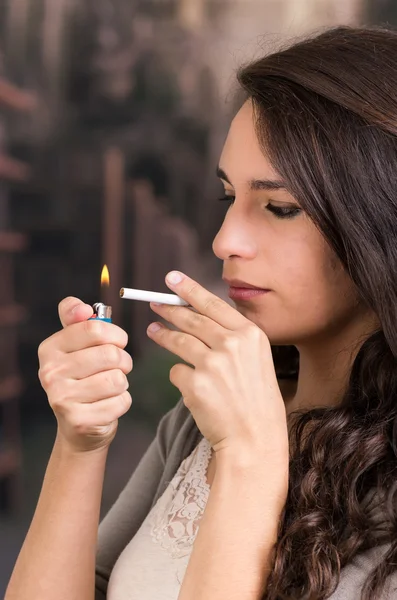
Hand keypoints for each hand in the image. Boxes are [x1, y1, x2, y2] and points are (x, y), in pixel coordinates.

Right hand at [38, 297, 132, 452]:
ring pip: (118, 379)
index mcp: (50, 348)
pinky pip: (121, 401)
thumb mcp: (76, 344)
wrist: (79, 425)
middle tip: (117, 367)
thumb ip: (77, 319)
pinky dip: (122, 402)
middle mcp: (50, 372)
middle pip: (110, 354)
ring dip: (122, 382)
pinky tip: (108, 404)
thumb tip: (82, 308)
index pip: (94, 328)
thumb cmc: (83, 377)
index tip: (118, 342)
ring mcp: (62, 398)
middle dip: (123, 361)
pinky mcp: (79, 420)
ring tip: (110, 386)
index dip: (116, 334)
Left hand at [147, 271, 288, 480]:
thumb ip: (233, 338)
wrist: (255, 439)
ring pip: (178, 341)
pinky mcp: (195, 384)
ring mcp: (213, 364)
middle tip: (154, 302)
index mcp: (250, 335)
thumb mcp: (257, 360)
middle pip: (191, 319)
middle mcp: (232, 345)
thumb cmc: (256, 401)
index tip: (172, 279)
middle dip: (169, 308)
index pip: (213, 304)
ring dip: (162, 334)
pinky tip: (189, 384)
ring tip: (153, 331)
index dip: (190, 290)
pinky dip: (179, 376)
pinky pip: (176, 372)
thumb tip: (201, 317)